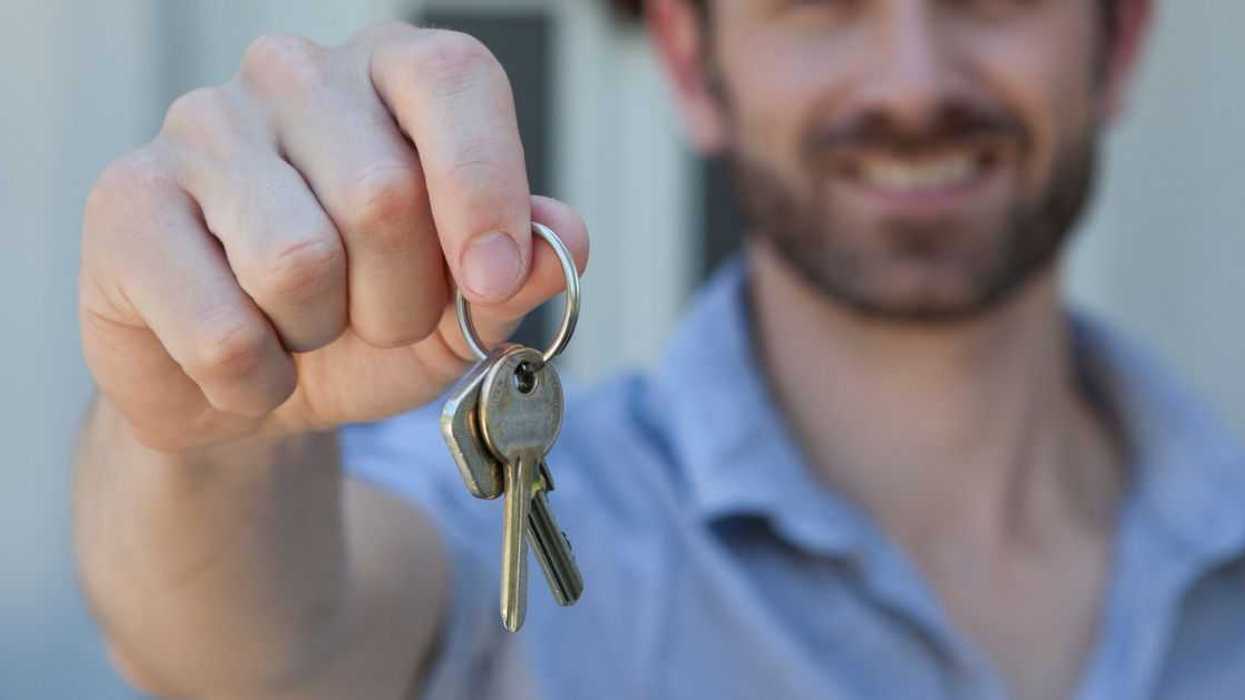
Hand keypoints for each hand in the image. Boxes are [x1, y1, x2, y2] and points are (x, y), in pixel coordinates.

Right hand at [79, 23, 588, 451]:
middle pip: (384, 195)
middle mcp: (294, 75)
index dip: (486, 190)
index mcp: (392, 74)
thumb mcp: (464, 308)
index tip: (491, 283)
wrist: (250, 386)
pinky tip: (241, 361)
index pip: (454, 81)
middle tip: (372, 318)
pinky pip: (220, 329)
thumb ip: (521, 269)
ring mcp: (200, 127)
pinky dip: (252, 382)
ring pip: (296, 260)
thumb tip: (558, 240)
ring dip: (318, 338)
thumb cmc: (364, 323)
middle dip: (400, 301)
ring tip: (300, 330)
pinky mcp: (124, 201)